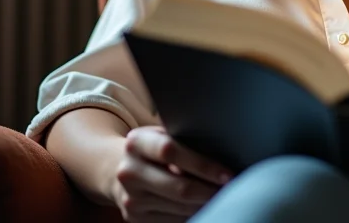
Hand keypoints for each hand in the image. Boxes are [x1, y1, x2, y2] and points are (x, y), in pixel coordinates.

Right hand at [111, 125, 233, 221]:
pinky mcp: (133, 218)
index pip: (171, 151)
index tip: (227, 174)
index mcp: (137, 142)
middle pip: (178, 186)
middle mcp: (129, 171)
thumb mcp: (160, 133)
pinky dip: (190, 214)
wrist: (116, 169)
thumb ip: (181, 139)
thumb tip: (221, 151)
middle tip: (231, 190)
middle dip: (209, 190)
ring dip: (203, 204)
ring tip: (222, 197)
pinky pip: (170, 220)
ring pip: (177, 207)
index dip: (202, 164)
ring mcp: (130, 198)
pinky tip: (202, 205)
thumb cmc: (151, 147)